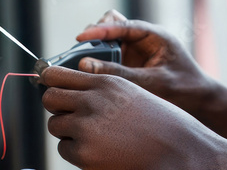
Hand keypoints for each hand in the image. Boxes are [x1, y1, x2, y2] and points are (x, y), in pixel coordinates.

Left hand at [40, 66, 226, 169]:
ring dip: (68, 130)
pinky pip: (64, 149)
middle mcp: (93, 100)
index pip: (58, 74)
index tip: (47, 85)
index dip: (49, 81)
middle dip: (56, 106)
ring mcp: (86, 127)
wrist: (179, 149)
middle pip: (49, 98)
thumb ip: (102, 89)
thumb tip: (70, 90)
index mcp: (106, 82)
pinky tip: (98, 150)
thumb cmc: (160, 123)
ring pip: (55, 125)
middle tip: (68, 113)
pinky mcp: (83, 152)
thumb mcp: (132, 93)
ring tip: (92, 135)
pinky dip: (75, 151)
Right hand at [76, 10, 215, 116]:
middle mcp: (142, 40)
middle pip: (110, 29)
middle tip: (79, 54)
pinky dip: (99, 65)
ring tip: (81, 66)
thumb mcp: (153, 82)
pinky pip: (109, 60)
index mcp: (153, 35)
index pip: (121, 24)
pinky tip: (90, 76)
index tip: (80, 36)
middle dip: (94, 39)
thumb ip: (121, 74)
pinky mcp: (131, 66)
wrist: (201, 103)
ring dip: (94, 52)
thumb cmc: (184, 89)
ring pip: (107, 44)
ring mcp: (136, 53)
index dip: (100, 30)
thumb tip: (87, 65)